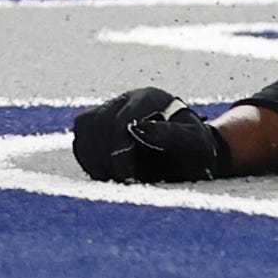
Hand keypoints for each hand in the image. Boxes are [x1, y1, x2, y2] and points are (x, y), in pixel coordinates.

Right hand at [72, 87, 228, 184]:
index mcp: (150, 98)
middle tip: (121, 179)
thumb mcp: (194, 143)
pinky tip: (103, 172)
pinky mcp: (100, 124)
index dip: (119, 149)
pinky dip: (87, 155)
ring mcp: (112, 109)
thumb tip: (140, 130)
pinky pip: (81, 135)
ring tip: (111, 176)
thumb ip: (172, 135)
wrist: (190, 153)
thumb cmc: (195, 149)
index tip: (127, 175)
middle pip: (100, 121)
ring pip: (85, 125)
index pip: (122, 119)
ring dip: (94, 154)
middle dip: (107, 155)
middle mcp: (127, 99)